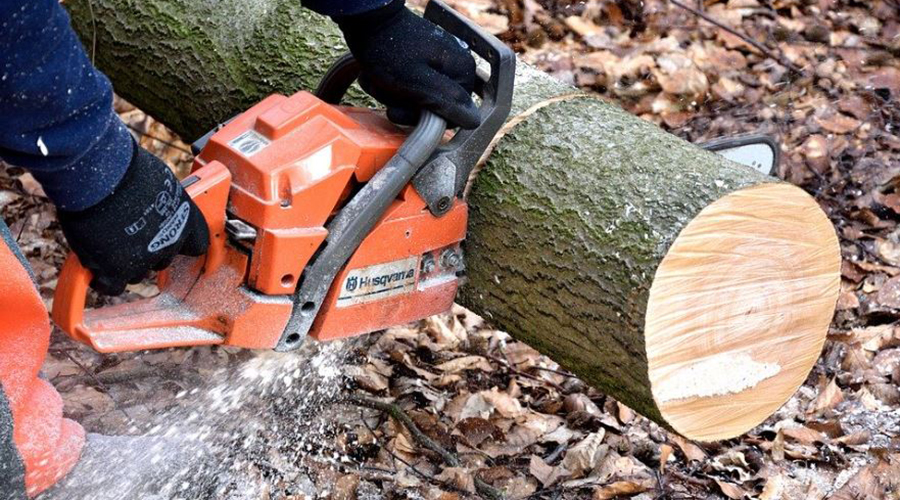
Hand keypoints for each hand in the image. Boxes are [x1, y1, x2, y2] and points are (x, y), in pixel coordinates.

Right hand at [57, 142, 208, 295]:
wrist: (99, 176)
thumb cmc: (124, 168)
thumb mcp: (158, 181)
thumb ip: (160, 201)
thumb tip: (151, 204)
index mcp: (187, 220)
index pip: (197, 244)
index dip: (181, 243)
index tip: (170, 240)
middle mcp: (171, 242)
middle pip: (162, 260)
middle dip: (147, 251)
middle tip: (127, 235)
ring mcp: (145, 259)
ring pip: (137, 273)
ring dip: (124, 263)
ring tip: (105, 242)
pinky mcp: (117, 270)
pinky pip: (112, 286)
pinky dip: (103, 278)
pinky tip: (95, 266)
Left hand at [335, 0, 479, 128]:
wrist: (365, 20)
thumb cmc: (389, 52)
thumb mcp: (419, 83)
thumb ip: (448, 103)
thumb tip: (474, 121)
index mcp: (462, 71)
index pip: (453, 114)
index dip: (426, 118)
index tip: (402, 109)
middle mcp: (454, 66)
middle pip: (433, 107)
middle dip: (404, 104)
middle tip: (385, 92)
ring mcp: (436, 63)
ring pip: (416, 99)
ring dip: (392, 95)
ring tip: (378, 80)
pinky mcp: (419, 61)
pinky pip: (407, 86)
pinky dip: (389, 85)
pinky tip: (377, 76)